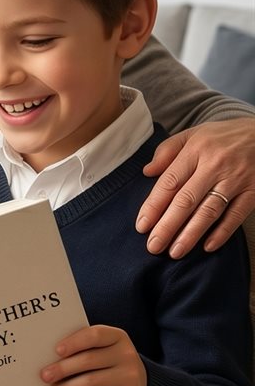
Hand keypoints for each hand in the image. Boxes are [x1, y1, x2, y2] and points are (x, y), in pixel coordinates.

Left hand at [40, 325, 146, 385]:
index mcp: (117, 337)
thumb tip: (47, 357)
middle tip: (45, 376)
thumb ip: (82, 349)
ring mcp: (129, 376)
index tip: (56, 351)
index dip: (74, 342)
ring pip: (91, 381)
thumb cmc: (108, 364)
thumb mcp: (102, 350)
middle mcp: (126, 354)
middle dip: (63, 369)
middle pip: (88, 360)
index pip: (94, 335)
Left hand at [137, 119, 254, 256]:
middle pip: (186, 200)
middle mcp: (215, 165)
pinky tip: (208, 246)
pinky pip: (237, 214)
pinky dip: (223, 232)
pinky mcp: (254, 190)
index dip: (153, 206)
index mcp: (195, 150)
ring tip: (175, 252)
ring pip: (210, 210)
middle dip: (167, 226)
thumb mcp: (193, 134)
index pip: (169, 182)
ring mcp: (236, 179)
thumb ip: (167, 151)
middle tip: (153, 246)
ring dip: (191, 234)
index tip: (141, 226)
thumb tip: (147, 172)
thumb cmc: (223, 136)